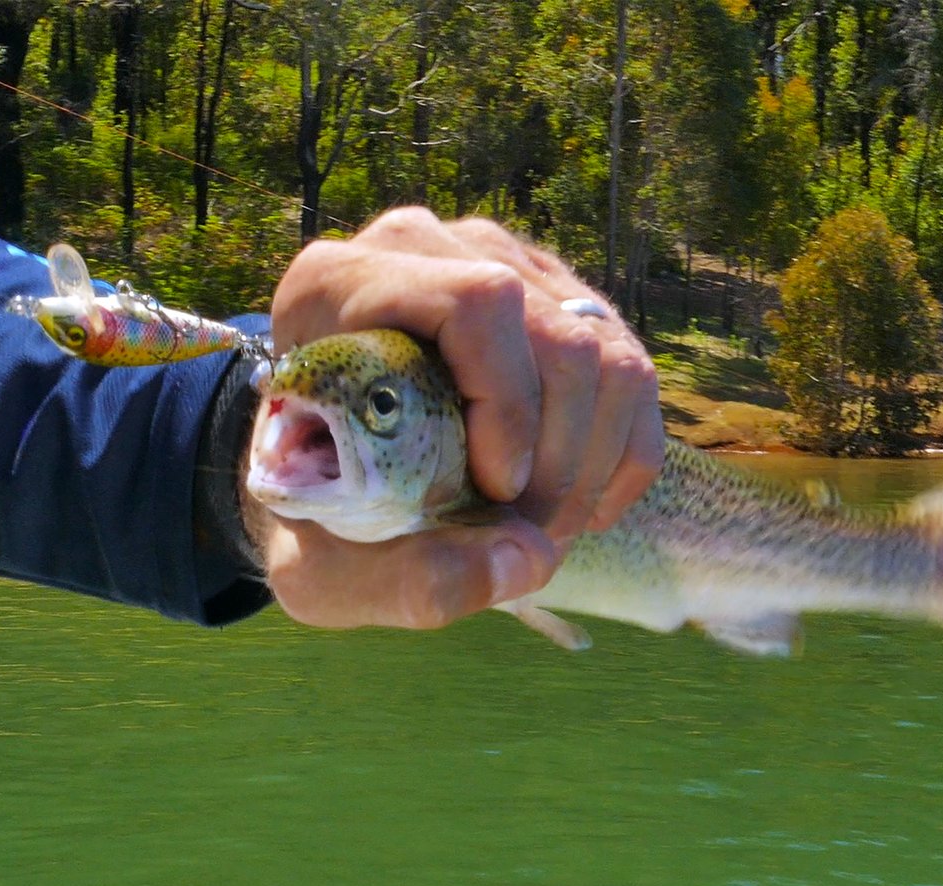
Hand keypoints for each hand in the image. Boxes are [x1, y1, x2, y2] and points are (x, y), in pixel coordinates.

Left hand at [248, 207, 663, 630]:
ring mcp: (500, 263)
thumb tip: (527, 562)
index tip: (499, 491)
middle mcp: (426, 249)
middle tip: (532, 538)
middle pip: (557, 334)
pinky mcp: (553, 298)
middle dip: (562, 457)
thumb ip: (405, 579)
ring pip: (606, 351)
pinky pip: (630, 368)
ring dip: (596, 460)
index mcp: (339, 284)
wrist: (317, 466)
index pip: (475, 302)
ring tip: (551, 530)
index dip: (509, 401)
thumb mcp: (324, 570)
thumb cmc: (312, 511)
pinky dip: (622, 454)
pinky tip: (582, 509)